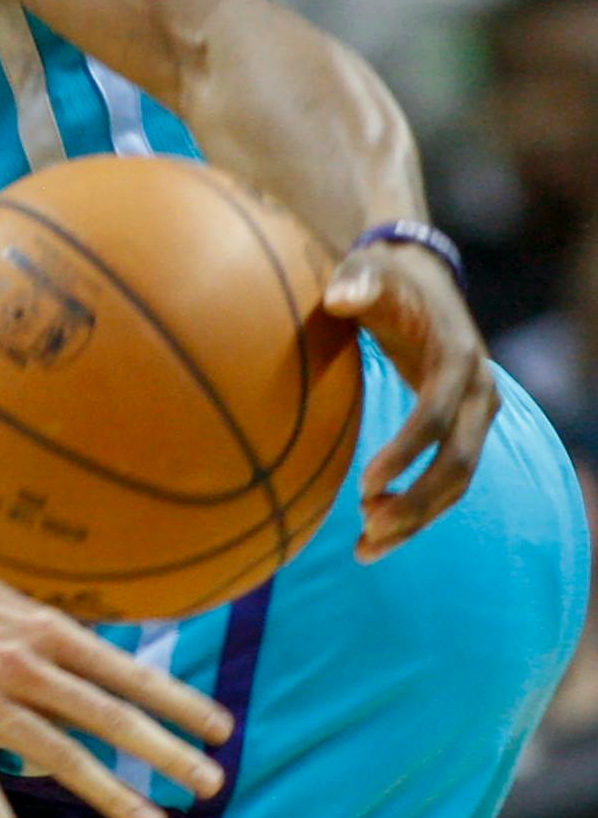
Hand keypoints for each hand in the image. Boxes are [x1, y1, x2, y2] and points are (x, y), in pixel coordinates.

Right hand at [0, 543, 233, 817]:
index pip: (124, 668)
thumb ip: (56, 598)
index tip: (219, 727)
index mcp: (41, 624)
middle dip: (164, 752)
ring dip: (108, 792)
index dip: (176, 699)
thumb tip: (112, 606)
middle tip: (211, 783)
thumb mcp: (6, 572)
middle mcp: (20, 663)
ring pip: (57, 754)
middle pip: (105, 716)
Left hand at [326, 240, 497, 561]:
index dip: (406, 451)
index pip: (437, 415)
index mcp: (457, 357)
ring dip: (418, 518)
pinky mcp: (466, 428)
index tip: (364, 484)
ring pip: (459, 481)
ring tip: (366, 547)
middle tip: (366, 529)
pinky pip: (449, 478)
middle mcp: (479, 391)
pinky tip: (376, 534)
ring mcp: (477, 414)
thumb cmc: (383, 276)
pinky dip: (419, 509)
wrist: (421, 275)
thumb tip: (338, 297)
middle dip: (418, 502)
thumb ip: (356, 281)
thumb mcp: (368, 270)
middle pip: (460, 462)